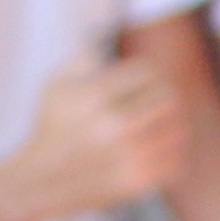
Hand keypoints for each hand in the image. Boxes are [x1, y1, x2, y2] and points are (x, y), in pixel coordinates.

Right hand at [14, 59, 187, 220]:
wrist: (42, 181)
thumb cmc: (52, 128)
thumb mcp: (56, 86)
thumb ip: (83, 58)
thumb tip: (109, 39)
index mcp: (95, 97)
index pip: (146, 72)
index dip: (148, 73)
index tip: (146, 78)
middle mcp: (114, 125)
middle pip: (167, 97)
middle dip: (165, 93)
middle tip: (163, 96)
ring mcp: (129, 156)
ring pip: (177, 128)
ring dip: (174, 121)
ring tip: (167, 119)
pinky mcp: (138, 182)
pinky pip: (176, 158)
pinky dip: (173, 150)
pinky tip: (163, 145)